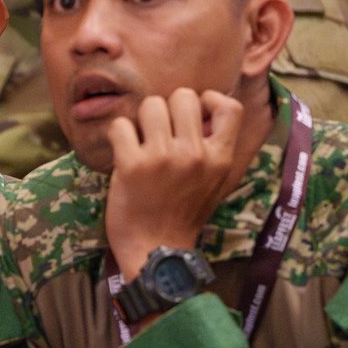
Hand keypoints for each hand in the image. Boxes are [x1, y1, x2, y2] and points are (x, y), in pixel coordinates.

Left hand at [101, 89, 246, 284]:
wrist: (156, 251)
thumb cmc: (181, 214)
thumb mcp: (213, 182)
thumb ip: (212, 148)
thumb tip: (202, 110)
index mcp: (220, 158)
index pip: (230, 106)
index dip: (210, 100)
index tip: (196, 113)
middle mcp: (195, 154)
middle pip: (182, 96)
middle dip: (168, 108)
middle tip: (160, 131)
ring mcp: (163, 158)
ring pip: (150, 105)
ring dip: (141, 120)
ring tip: (141, 142)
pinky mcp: (132, 166)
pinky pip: (120, 125)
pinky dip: (118, 135)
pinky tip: (122, 151)